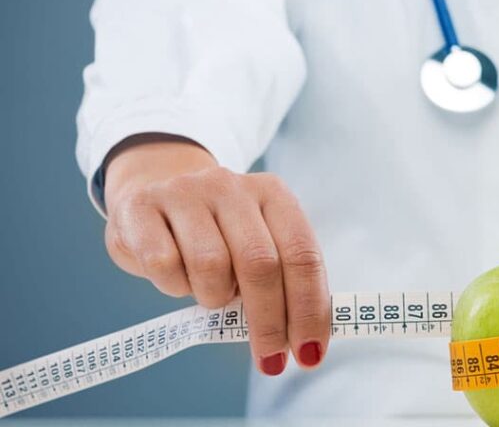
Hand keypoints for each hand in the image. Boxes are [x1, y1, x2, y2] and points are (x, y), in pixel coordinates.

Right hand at [103, 134, 329, 375]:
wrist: (153, 186)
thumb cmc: (216, 232)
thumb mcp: (255, 243)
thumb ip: (282, 279)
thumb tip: (303, 339)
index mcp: (273, 194)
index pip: (302, 254)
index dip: (309, 308)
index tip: (309, 353)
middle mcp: (232, 186)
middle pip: (261, 264)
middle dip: (270, 322)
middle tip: (270, 360)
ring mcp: (184, 192)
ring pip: (211, 266)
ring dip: (214, 297)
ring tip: (211, 294)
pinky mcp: (140, 208)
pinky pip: (163, 265)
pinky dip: (173, 286)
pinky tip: (176, 277)